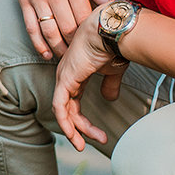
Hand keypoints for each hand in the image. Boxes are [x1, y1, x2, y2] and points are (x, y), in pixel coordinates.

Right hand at [6, 0, 111, 59]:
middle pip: (68, 28)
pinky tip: (46, 54)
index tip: (96, 43)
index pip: (84, 16)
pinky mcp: (23, 0)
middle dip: (76, 46)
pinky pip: (31, 27)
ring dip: (58, 49)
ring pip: (49, 31)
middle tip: (82, 56)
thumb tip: (110, 4)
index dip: (90, 34)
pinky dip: (38, 44)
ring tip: (66, 59)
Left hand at [52, 7, 129, 150]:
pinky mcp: (64, 80)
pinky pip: (60, 107)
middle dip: (82, 129)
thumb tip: (110, 98)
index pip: (74, 103)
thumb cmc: (113, 45)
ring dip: (76, 130)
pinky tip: (75, 135)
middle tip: (100, 140)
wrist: (111, 31)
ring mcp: (63, 78)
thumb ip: (109, 85)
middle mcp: (66, 77)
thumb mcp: (113, 71)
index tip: (100, 135)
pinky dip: (66, 123)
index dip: (84, 121)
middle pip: (69, 110)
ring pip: (64, 112)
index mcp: (76, 74)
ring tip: (89, 143)